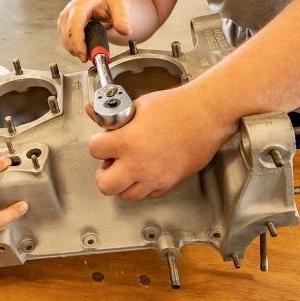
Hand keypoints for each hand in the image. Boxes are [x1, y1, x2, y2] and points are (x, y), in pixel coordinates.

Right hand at [57, 0, 130, 59]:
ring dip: (77, 50)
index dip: (78, 44)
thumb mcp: (119, 4)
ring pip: (66, 42)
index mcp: (79, 6)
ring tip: (93, 51)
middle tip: (94, 57)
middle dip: (79, 51)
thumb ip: (122, 18)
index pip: (74, 27)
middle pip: (68, 37)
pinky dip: (75, 47)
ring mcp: (63, 19)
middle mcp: (68, 12)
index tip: (85, 56)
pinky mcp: (63, 25)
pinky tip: (86, 47)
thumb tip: (125, 31)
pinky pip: (66, 41)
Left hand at [87, 84, 232, 200]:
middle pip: (105, 185)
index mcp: (127, 141)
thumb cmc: (177, 106)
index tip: (104, 140)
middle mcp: (138, 164)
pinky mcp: (169, 183)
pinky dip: (143, 186)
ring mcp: (154, 177)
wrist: (207, 113)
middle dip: (104, 173)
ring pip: (126, 195)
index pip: (94, 150)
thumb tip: (93, 109)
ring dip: (123, 183)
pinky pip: (148, 195)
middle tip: (112, 161)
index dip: (98, 144)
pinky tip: (147, 170)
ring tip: (129, 166)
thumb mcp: (139, 105)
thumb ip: (113, 115)